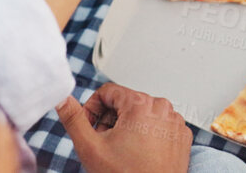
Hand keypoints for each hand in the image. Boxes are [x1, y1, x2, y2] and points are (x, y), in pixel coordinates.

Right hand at [58, 82, 193, 172]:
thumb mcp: (91, 147)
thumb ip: (74, 119)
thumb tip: (63, 99)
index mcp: (140, 104)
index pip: (107, 91)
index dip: (92, 109)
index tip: (90, 128)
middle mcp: (162, 108)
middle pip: (125, 102)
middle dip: (110, 120)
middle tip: (106, 143)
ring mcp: (174, 122)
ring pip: (142, 114)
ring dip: (128, 127)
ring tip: (123, 151)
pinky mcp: (181, 135)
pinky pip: (159, 125)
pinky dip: (147, 135)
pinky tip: (140, 154)